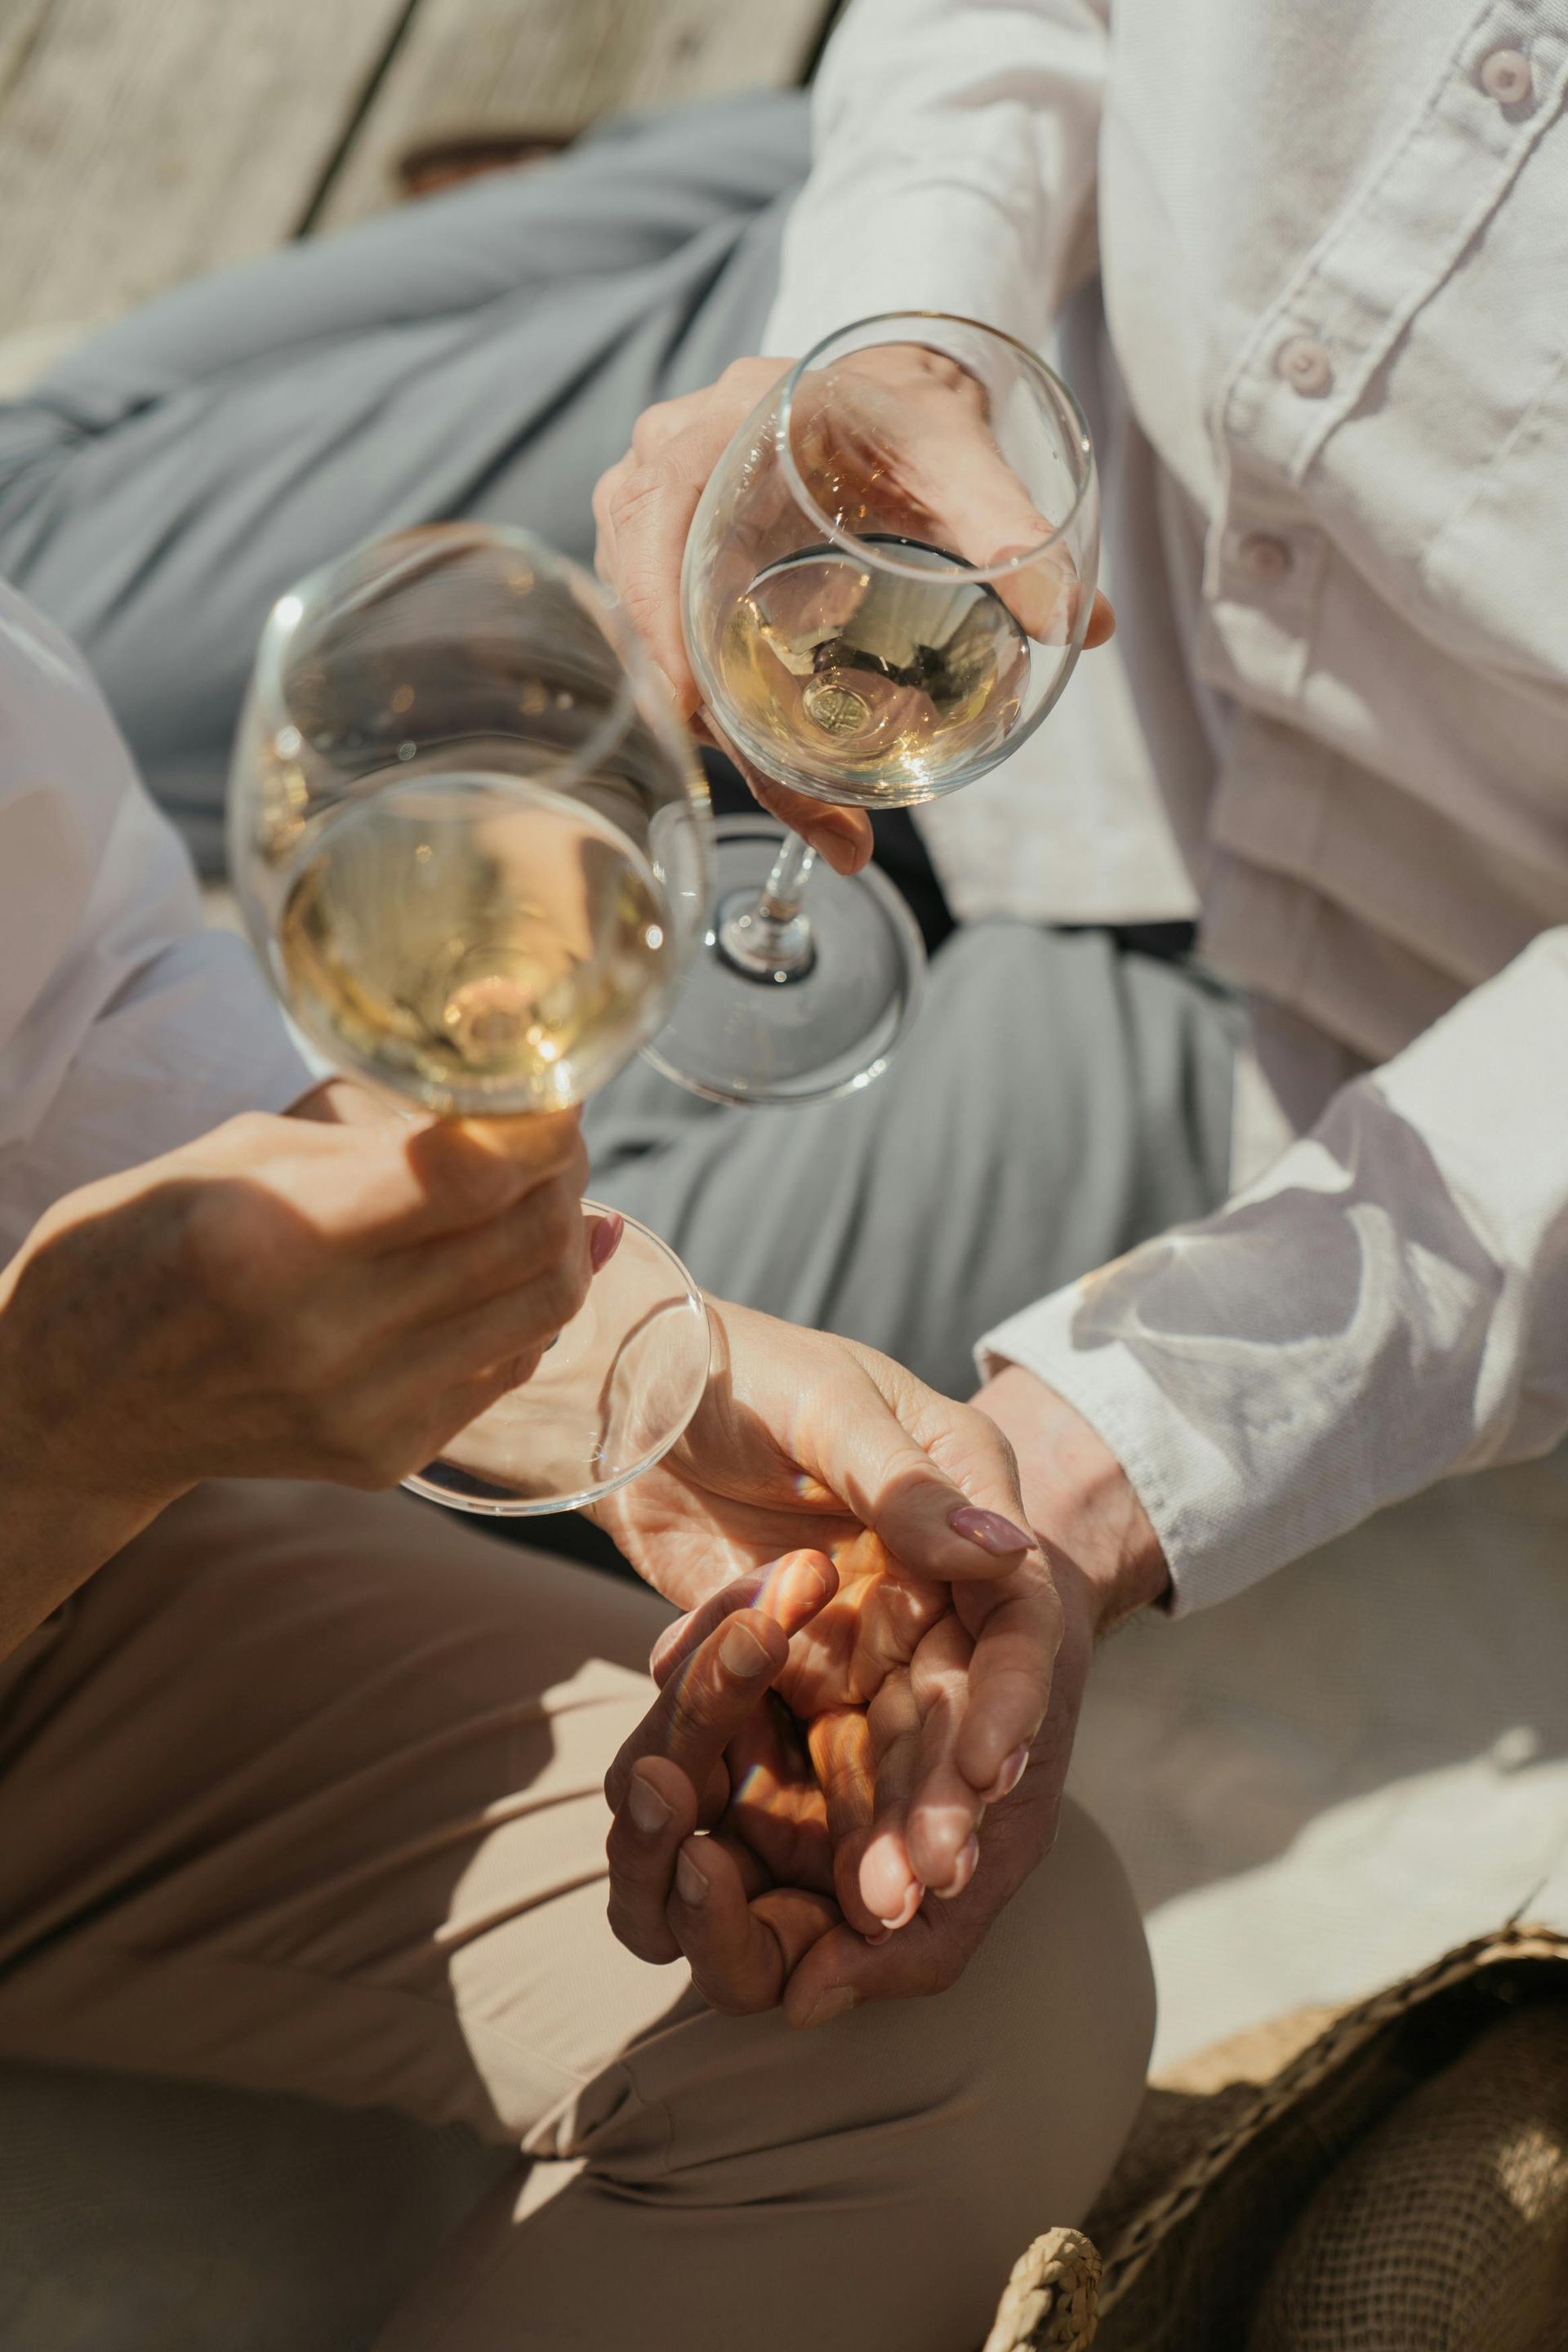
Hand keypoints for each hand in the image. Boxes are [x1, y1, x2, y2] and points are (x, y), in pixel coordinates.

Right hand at [0, 1104, 601, 1518]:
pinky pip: (509, 1365)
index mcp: (275, 1240)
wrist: (80, 1403)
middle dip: (562, 1172)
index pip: (468, 1178)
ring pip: (542, 1309)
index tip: (550, 1090)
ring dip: (563, 1237)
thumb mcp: (235, 1150)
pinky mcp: (386, 1457)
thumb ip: (374, 1131)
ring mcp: (362, 1410)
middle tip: (552, 1138)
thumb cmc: (146, 1247)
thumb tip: (510, 1111)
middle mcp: (326, 1338)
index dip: (537, 1125)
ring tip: (540, 1195)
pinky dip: (523, 1304)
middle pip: (524, 1241)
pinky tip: (500, 1266)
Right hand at [592, 350, 1115, 870]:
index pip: (653, 540)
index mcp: (711, 433)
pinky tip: (770, 738)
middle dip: (711, 714)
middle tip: (802, 801)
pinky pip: (663, 634)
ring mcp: (649, 514)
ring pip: (650, 634)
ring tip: (803, 788)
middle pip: (648, 609)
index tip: (698, 710)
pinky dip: (710, 692)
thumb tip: (1083, 624)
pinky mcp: (662, 554)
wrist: (882, 389)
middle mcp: (658, 468)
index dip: (663, 632)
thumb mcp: (957, 458)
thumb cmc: (906, 413)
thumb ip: (1010, 531)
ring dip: (712, 715)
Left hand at [602, 1349, 1168, 2023]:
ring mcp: (870, 1631)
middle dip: (946, 1798)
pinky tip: (812, 1890)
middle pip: (959, 1705)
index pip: (1018, 1617)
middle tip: (923, 1887)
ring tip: (870, 1917)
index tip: (997, 1770)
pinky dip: (818, 1815)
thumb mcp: (830, 1406)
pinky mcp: (801, 1669)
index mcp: (975, 1507)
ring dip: (885, 1831)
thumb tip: (1004, 1548)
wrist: (644, 1386)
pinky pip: (816, 1752)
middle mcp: (937, 1584)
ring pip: (893, 1749)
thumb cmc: (748, 1367)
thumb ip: (907, 1481)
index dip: (1013, 1698)